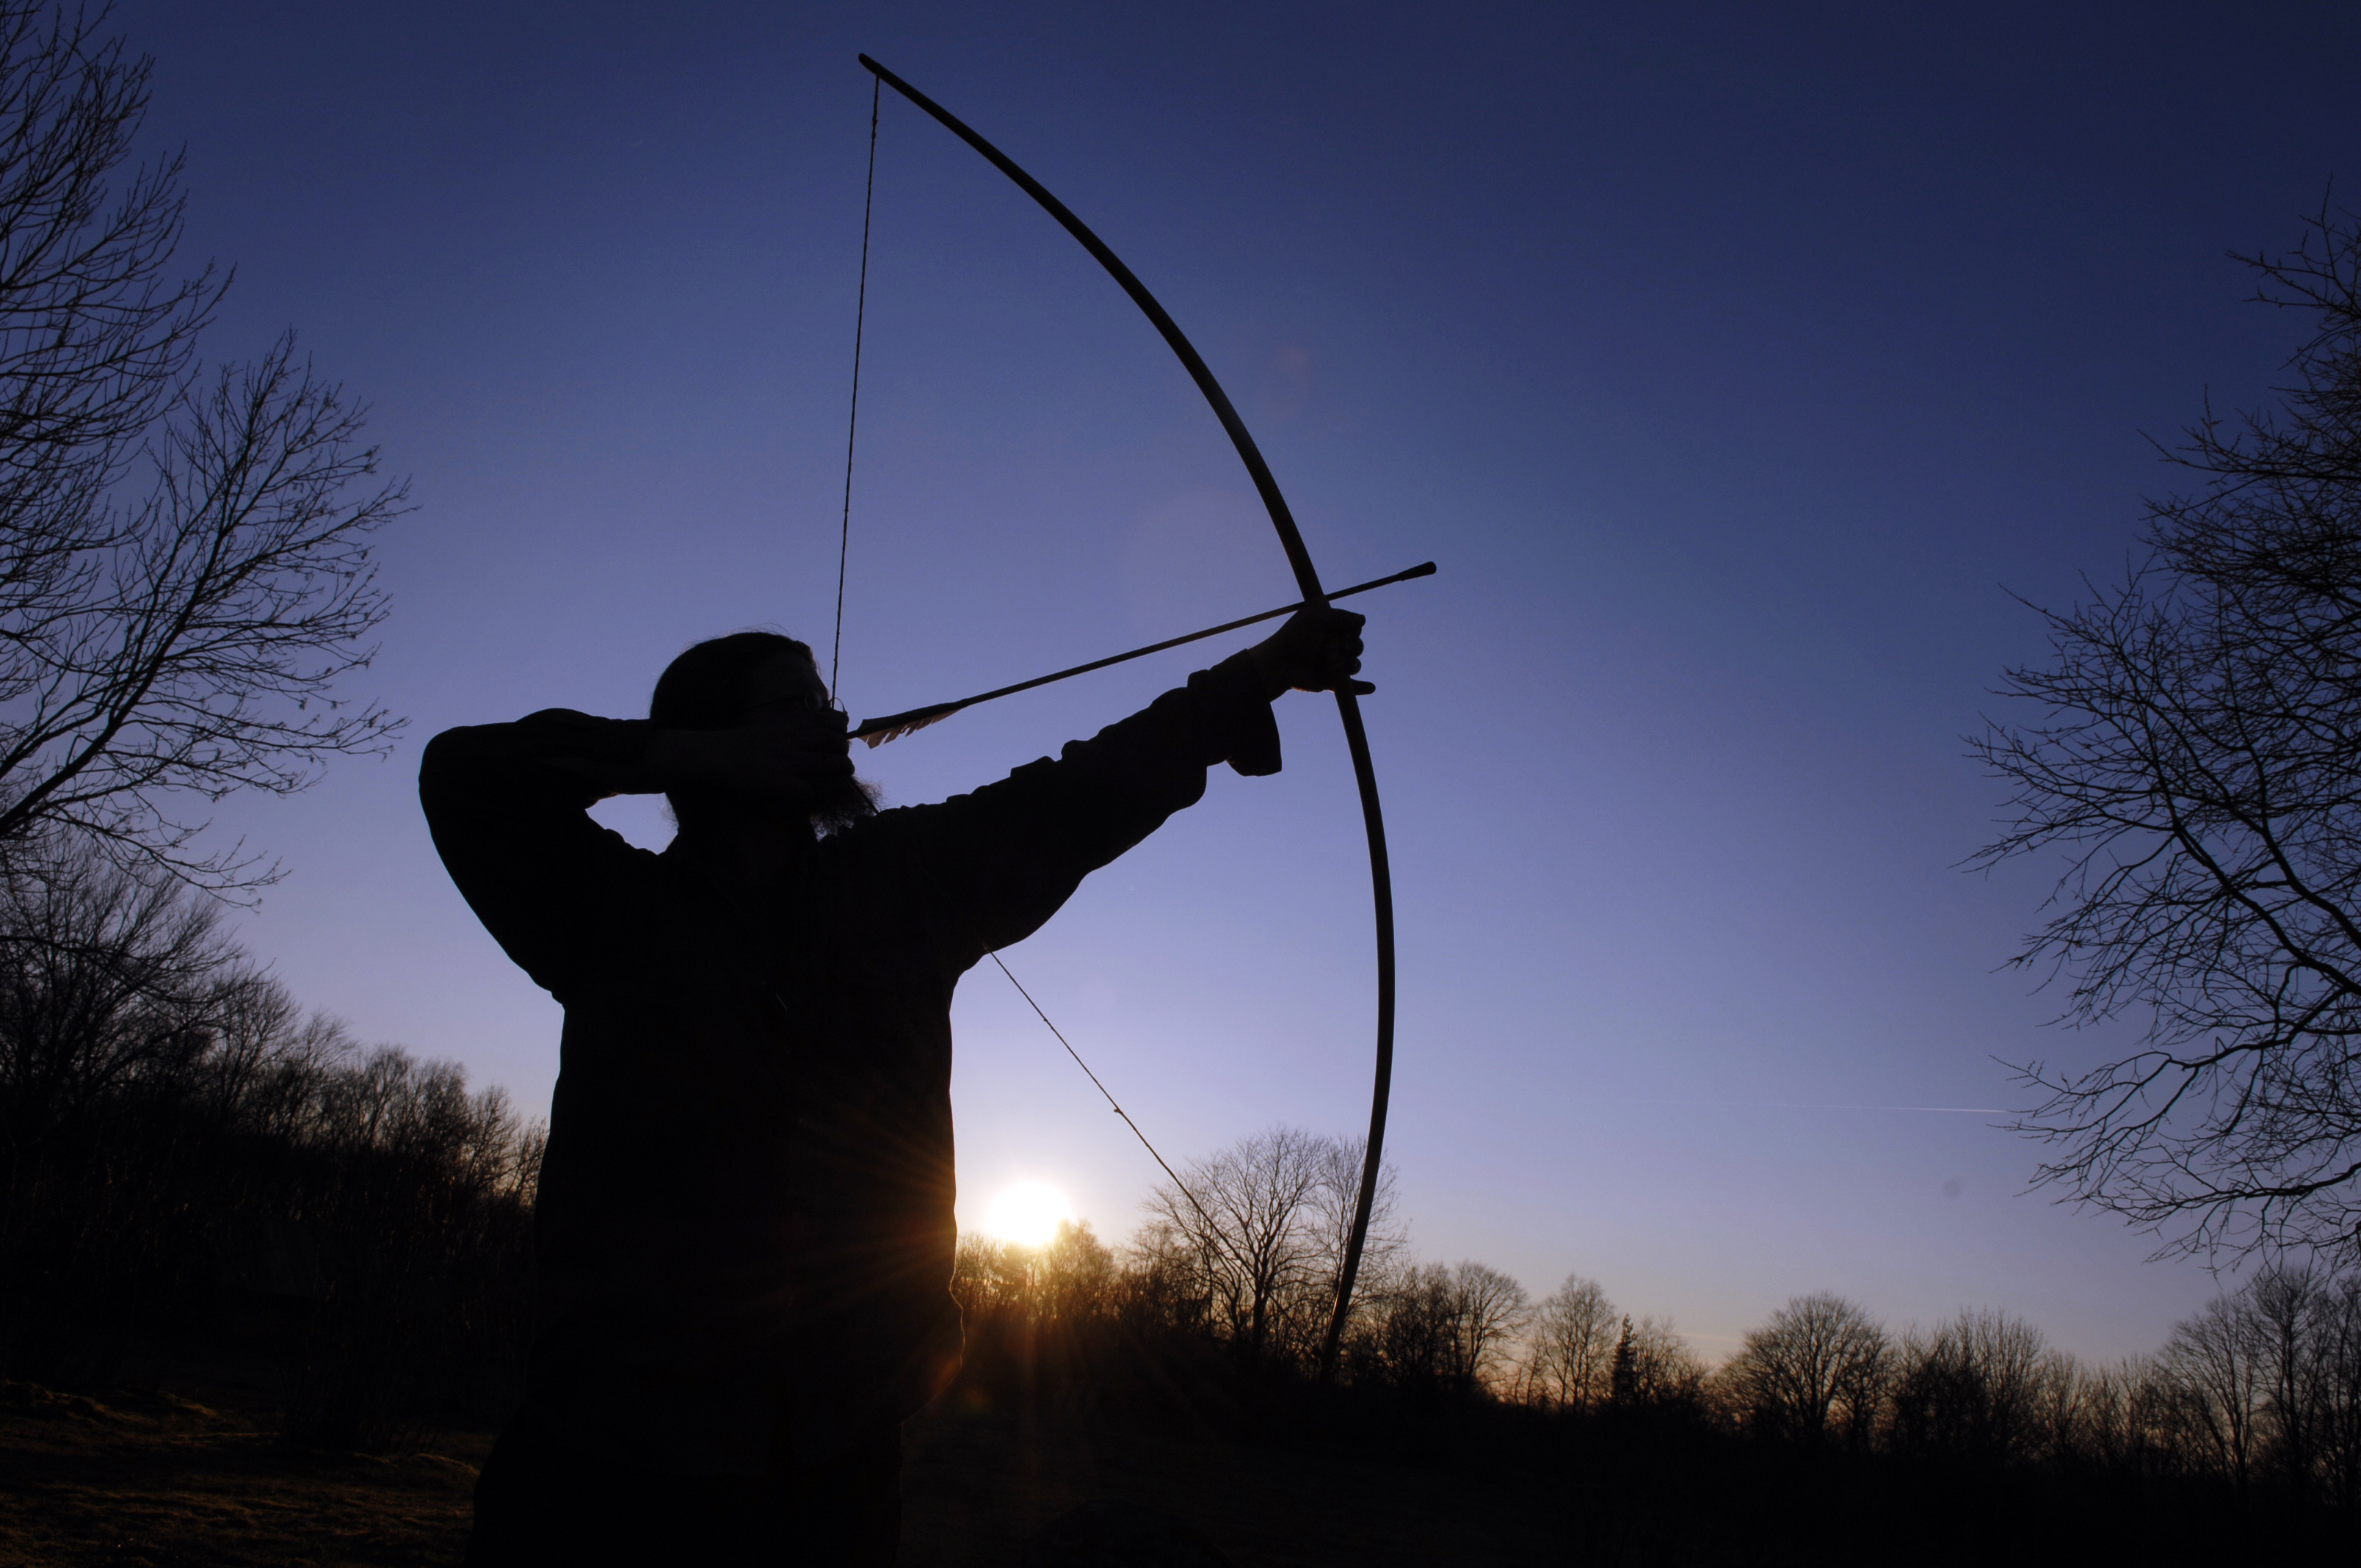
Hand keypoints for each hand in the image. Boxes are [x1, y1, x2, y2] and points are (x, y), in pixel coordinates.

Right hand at [648, 706, 856, 805]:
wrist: (714, 754)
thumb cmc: (741, 742)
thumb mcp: (770, 725)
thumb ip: (793, 725)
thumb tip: (814, 724)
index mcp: (791, 724)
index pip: (831, 720)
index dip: (842, 729)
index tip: (840, 737)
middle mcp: (794, 740)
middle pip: (836, 741)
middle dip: (844, 752)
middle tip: (842, 760)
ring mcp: (788, 762)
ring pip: (831, 764)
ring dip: (841, 772)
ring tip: (841, 778)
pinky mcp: (779, 783)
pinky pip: (810, 790)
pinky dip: (818, 795)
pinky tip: (814, 797)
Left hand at [1246, 605, 1372, 698]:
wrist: (1279, 664)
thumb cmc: (1294, 638)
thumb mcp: (1315, 618)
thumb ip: (1341, 617)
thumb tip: (1363, 619)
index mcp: (1329, 629)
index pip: (1353, 627)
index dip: (1353, 629)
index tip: (1344, 631)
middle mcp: (1333, 645)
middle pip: (1357, 645)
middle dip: (1353, 646)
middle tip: (1339, 648)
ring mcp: (1333, 664)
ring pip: (1355, 664)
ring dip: (1353, 664)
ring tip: (1344, 666)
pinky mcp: (1331, 681)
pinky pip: (1351, 686)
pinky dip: (1361, 687)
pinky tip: (1371, 687)